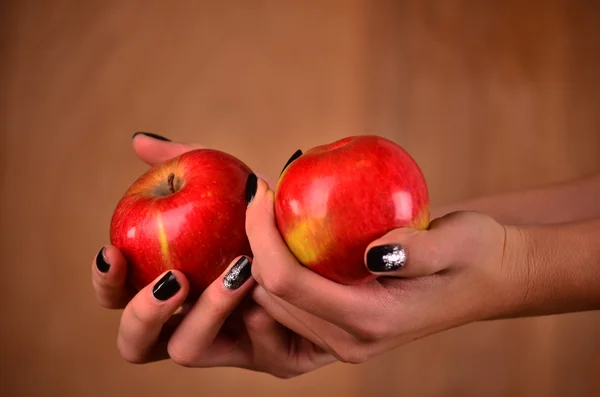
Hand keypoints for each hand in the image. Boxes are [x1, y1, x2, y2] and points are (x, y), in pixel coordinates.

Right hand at [92, 133, 334, 376]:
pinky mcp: (277, 359)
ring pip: (190, 349)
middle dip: (143, 313)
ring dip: (208, 307)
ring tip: (242, 268)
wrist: (340, 245)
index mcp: (177, 288)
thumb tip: (139, 140)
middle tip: (175, 278)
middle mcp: (197, 321)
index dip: (107, 282)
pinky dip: (265, 316)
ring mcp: (234, 346)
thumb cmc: (273, 213)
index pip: (121, 298)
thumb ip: (187, 164)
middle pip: (137, 344)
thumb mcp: (231, 186)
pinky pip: (258, 349)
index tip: (113, 250)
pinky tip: (284, 292)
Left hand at [245, 176, 524, 363]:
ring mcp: (341, 340)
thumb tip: (374, 253)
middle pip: (269, 296)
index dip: (261, 235)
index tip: (262, 188)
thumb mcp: (458, 243)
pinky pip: (287, 302)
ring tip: (266, 208)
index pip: (289, 283)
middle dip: (252, 244)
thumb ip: (420, 251)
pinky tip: (282, 230)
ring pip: (270, 303)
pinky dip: (274, 266)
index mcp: (372, 320)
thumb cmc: (475, 254)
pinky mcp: (338, 328)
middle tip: (260, 192)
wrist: (487, 279)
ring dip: (259, 256)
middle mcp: (349, 340)